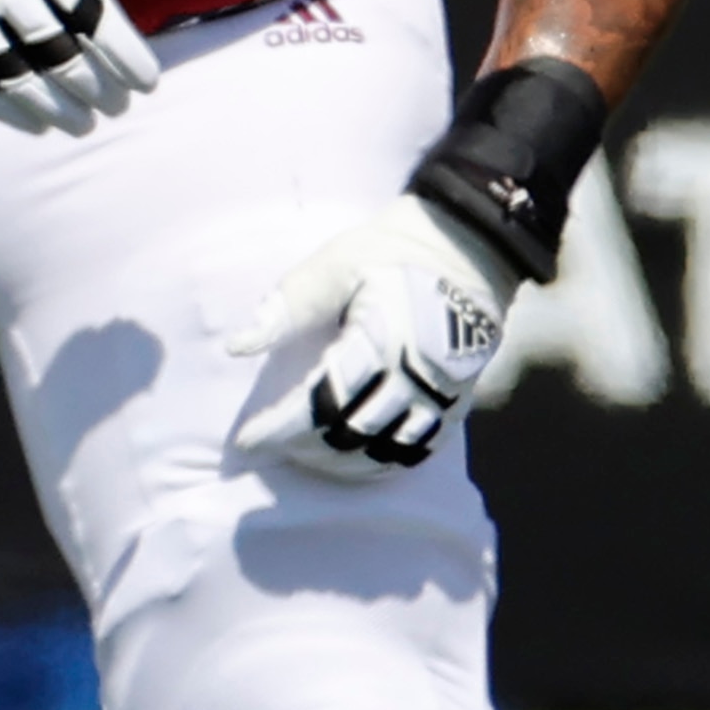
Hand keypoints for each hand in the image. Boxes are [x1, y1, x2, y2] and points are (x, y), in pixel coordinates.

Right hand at [0, 0, 183, 134]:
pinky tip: (33, 124)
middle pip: (59, 54)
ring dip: (56, 106)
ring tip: (84, 125)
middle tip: (118, 107)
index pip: (93, 18)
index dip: (124, 56)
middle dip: (95, 88)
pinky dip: (5, 107)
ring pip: (17, 74)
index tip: (147, 81)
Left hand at [227, 197, 521, 477]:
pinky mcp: (460, 400)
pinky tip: (356, 458)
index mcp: (385, 342)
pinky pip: (421, 448)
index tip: (246, 439)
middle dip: (304, 447)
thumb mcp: (336, 264)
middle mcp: (419, 377)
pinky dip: (384, 462)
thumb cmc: (395, 252)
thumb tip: (238, 346)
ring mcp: (445, 394)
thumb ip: (289, 305)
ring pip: (388, 450)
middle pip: (353, 433)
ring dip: (342, 462)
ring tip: (307, 455)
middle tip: (271, 442)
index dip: (280, 427)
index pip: (323, 399)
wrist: (470, 247)